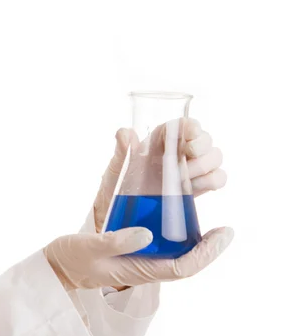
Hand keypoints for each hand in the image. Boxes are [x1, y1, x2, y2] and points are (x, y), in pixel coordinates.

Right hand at [43, 225, 233, 289]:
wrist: (56, 266)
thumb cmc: (71, 259)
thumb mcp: (90, 246)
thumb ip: (116, 240)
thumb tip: (147, 233)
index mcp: (137, 271)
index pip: (182, 267)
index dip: (206, 253)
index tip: (223, 235)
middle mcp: (143, 267)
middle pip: (185, 261)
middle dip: (207, 248)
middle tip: (223, 229)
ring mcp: (138, 260)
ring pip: (175, 254)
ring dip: (193, 240)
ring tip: (203, 218)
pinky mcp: (132, 251)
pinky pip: (160, 245)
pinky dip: (172, 231)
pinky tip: (172, 215)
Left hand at [93, 118, 226, 232]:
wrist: (120, 211)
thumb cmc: (117, 183)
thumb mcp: (117, 166)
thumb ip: (122, 149)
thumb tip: (125, 133)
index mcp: (161, 139)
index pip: (184, 125)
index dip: (192, 126)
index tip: (191, 134)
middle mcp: (178, 150)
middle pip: (205, 139)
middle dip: (202, 147)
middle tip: (188, 157)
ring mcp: (190, 168)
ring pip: (214, 157)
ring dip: (205, 166)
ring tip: (183, 179)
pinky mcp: (197, 187)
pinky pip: (217, 178)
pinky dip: (212, 181)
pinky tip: (193, 188)